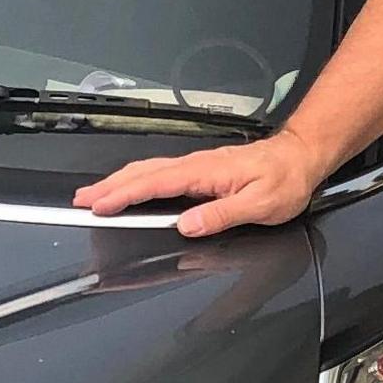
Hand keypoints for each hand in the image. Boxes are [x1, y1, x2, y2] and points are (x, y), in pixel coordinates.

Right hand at [74, 132, 327, 236]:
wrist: (301, 157)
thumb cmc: (285, 180)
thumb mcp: (260, 204)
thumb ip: (221, 214)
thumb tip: (187, 226)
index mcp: (205, 173)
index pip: (155, 184)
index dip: (123, 195)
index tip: (100, 206)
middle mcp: (196, 165)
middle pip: (142, 173)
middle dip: (109, 186)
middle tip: (81, 201)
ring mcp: (197, 166)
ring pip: (148, 171)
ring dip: (119, 182)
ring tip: (95, 195)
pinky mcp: (201, 170)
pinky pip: (161, 173)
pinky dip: (137, 179)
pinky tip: (130, 187)